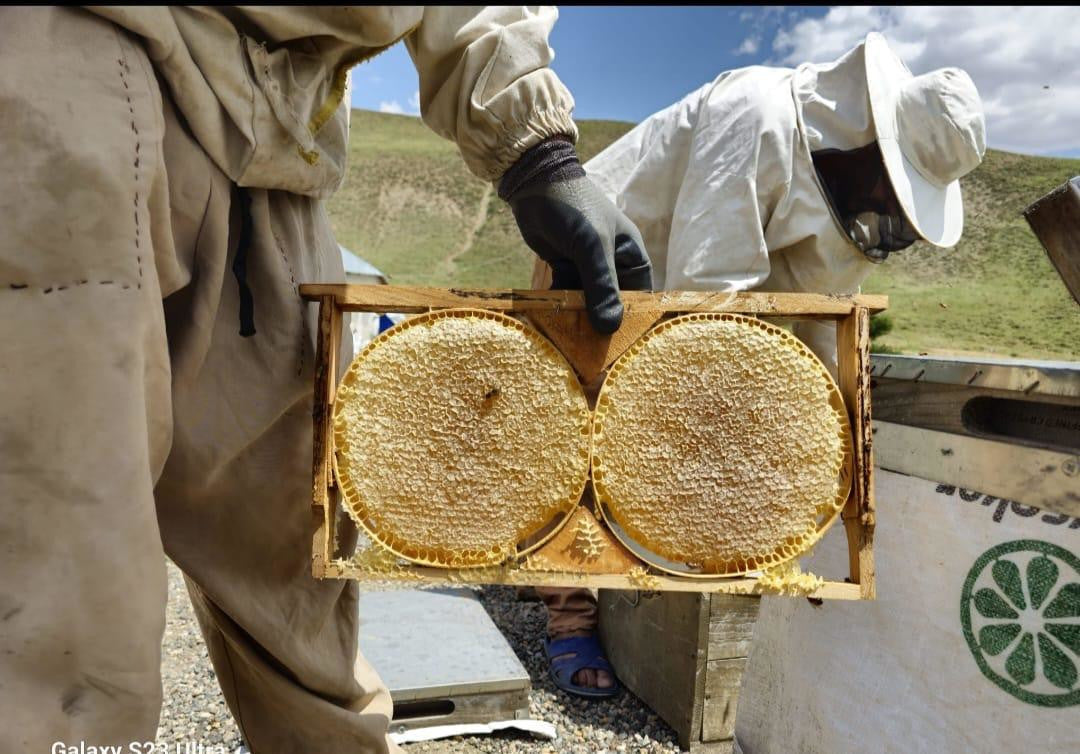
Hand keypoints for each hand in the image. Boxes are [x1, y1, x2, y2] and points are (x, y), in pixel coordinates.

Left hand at [500, 140, 651, 333]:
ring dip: (579, 318)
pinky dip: (562, 307)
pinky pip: (568, 295)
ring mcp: (588, 268)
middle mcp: (613, 264)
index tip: (622, 348)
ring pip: (588, 302)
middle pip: (612, 303)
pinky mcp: (566, 269)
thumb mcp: (591, 247)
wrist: (534, 184)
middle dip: (602, 324)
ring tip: (571, 343)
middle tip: (592, 354)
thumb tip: (609, 328)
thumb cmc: (574, 208)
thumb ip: (601, 286)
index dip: (633, 320)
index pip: (640, 297)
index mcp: (631, 256)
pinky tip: (553, 322)